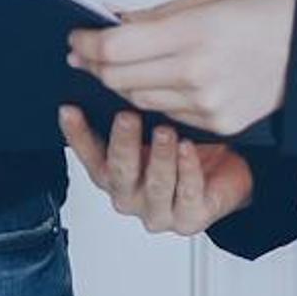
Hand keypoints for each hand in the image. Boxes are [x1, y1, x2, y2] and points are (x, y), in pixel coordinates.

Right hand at [60, 105, 256, 235]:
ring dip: (159, 156)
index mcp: (112, 176)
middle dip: (123, 143)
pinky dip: (188, 169)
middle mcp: (129, 196)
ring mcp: (158, 212)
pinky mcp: (189, 220)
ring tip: (165, 131)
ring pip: (155, 185)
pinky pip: (188, 193)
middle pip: (119, 172)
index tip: (70, 109)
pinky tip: (188, 148)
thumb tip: (110, 76)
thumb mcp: (152, 129)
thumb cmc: (184, 149)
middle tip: (126, 117)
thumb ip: (129, 114)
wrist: (226, 175)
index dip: (76, 133)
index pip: (88, 154)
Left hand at [66, 0, 296, 139]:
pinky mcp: (218, 125)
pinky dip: (154, 97)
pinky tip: (158, 79)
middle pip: (118, 79)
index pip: (116, 47)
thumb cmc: (268, 14)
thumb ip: (155, 15)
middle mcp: (197, 75)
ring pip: (138, 100)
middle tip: (85, 52)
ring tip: (118, 64)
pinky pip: (168, 113)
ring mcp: (207, 106)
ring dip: (121, 83)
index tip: (77, 36)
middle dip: (94, 65)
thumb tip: (111, 20)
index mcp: (194, 34)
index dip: (87, 43)